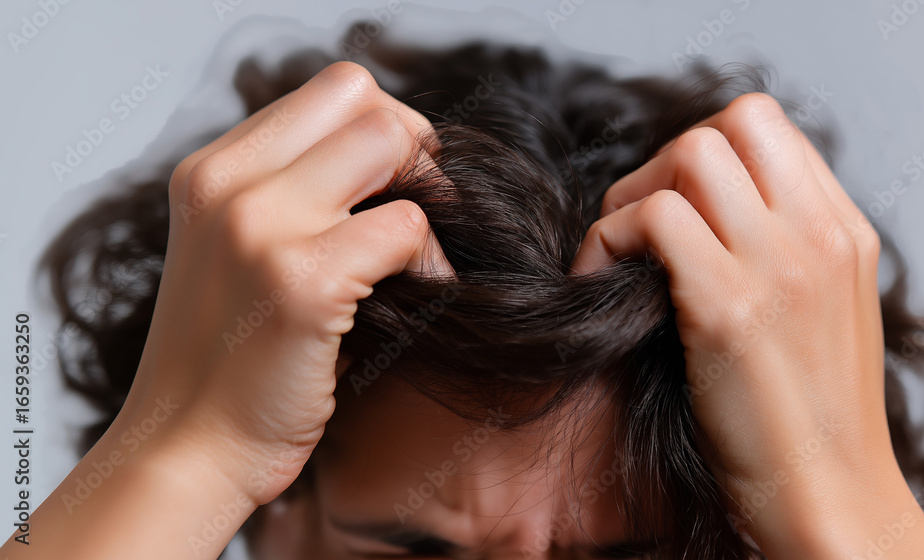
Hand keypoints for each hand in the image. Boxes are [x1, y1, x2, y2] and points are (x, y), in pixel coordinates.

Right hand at [125, 61, 449, 505]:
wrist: (188, 451)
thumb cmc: (228, 361)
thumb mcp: (235, 252)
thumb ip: (289, 193)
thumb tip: (392, 153)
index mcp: (211, 171)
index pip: (330, 90)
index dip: (381, 128)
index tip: (393, 184)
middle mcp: (228, 184)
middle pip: (363, 97)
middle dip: (412, 147)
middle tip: (416, 209)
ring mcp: (260, 227)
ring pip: (391, 143)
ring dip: (428, 196)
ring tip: (417, 255)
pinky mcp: (302, 281)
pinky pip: (407, 227)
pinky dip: (431, 261)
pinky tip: (419, 295)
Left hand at [573, 93, 923, 558]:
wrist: (828, 498)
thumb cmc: (803, 419)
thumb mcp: (814, 311)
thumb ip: (775, 249)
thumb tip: (692, 212)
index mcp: (843, 231)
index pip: (765, 127)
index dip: (703, 155)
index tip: (674, 209)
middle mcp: (820, 234)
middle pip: (730, 122)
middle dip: (666, 161)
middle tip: (639, 225)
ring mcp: (781, 265)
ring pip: (690, 154)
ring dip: (634, 195)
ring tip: (620, 256)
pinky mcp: (731, 307)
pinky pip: (652, 219)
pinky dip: (609, 241)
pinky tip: (599, 283)